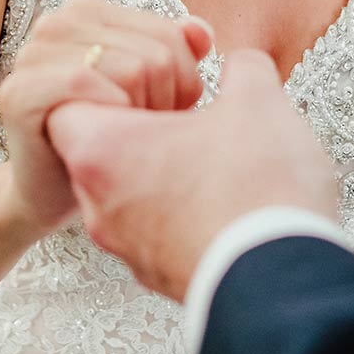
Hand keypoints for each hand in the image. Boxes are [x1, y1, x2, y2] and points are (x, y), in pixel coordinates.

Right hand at [0, 0, 212, 237]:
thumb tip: (201, 31)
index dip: (184, 82)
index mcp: (89, 11)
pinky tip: (107, 129)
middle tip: (142, 134)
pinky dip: (108, 108)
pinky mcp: (17, 91)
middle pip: (157, 55)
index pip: (171, 35)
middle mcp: (57, 22)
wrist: (55, 190)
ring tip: (126, 136)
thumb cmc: (108, 135)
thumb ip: (179, 52)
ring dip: (140, 115)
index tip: (163, 113)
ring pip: (130, 68)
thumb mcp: (154, 90)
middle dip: (163, 104)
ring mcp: (31, 54)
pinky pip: (83, 81)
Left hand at [47, 48, 337, 302]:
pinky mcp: (157, 277)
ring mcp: (125, 247)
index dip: (106, 83)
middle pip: (96, 148)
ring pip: (125, 192)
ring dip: (162, 170)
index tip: (151, 83)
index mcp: (102, 152)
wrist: (287, 289)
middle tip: (186, 115)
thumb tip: (244, 64)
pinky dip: (179, 210)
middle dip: (140, 127)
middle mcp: (99, 205)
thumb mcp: (258, 103)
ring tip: (213, 158)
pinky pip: (153, 230)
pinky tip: (225, 199)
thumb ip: (243, 69)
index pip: (65, 102)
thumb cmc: (260, 188)